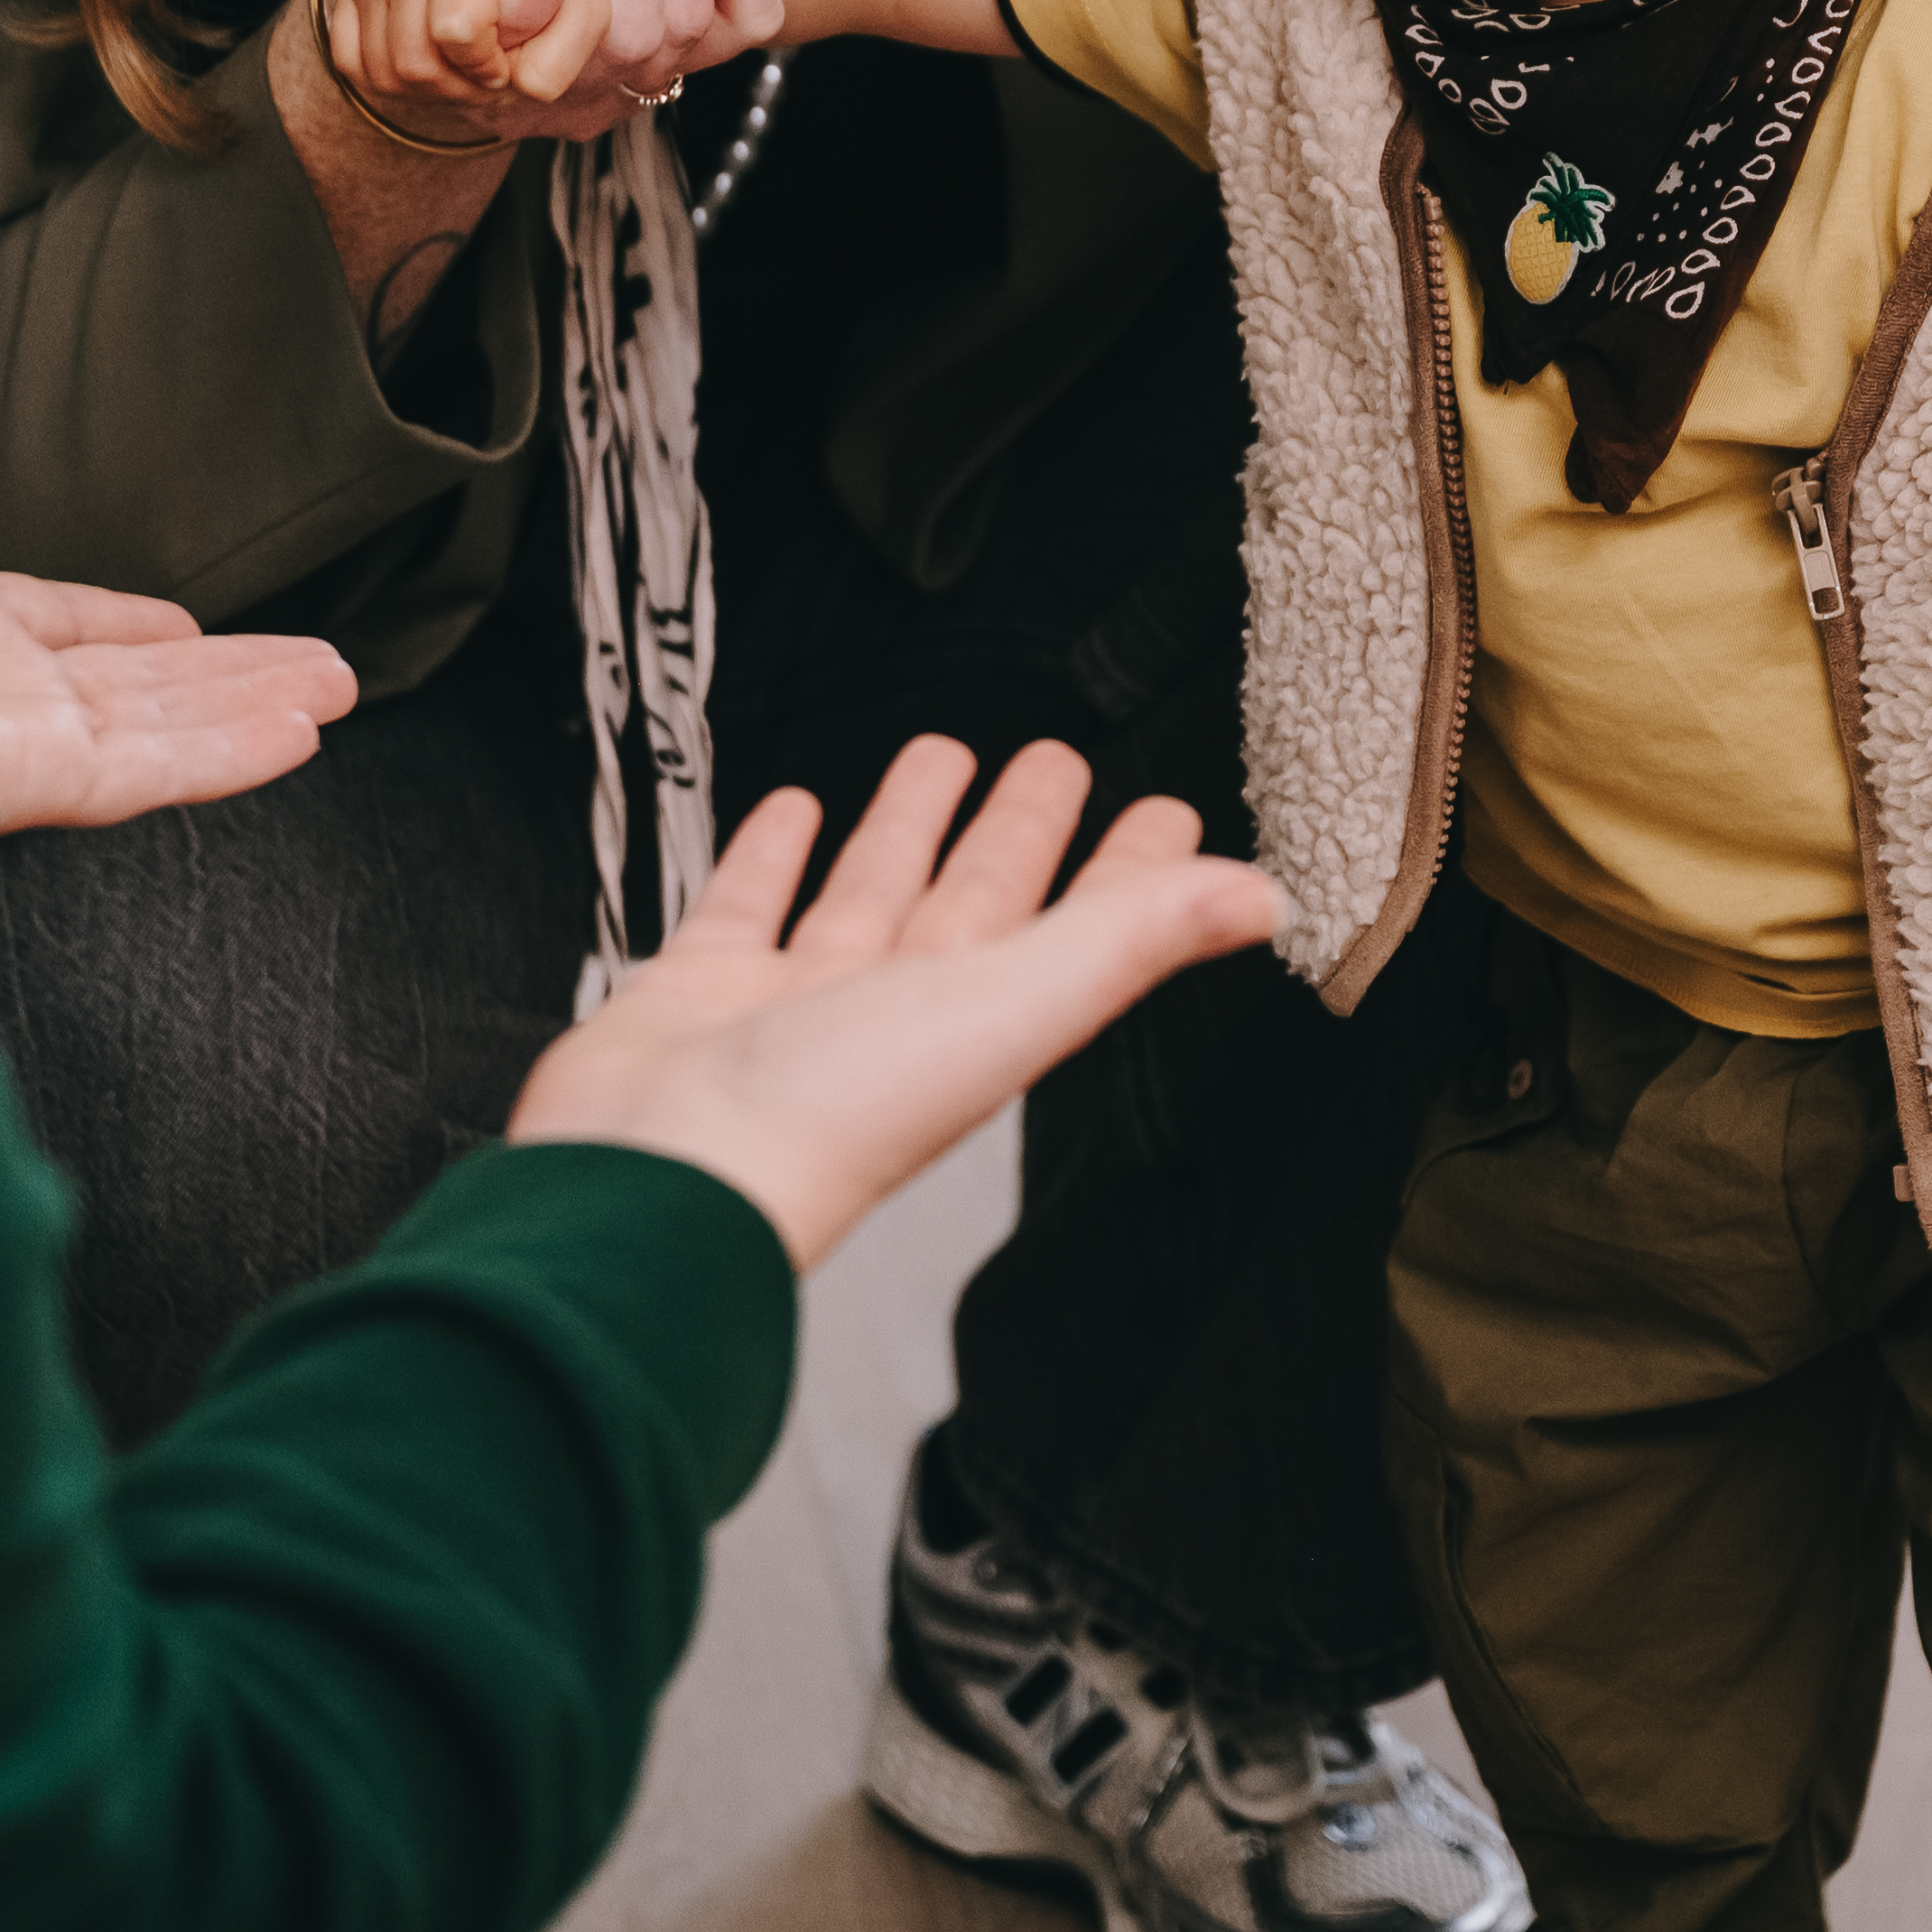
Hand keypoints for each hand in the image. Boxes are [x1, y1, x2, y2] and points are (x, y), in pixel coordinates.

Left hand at [0, 348, 356, 840]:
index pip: (43, 627)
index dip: (116, 621)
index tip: (182, 620)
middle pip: (132, 684)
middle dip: (225, 675)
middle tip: (319, 670)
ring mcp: (6, 742)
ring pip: (163, 726)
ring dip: (254, 705)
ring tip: (343, 691)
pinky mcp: (27, 779)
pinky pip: (152, 768)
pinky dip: (232, 751)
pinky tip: (306, 731)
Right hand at [505, 736, 1283, 1272]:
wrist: (664, 1178)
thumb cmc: (831, 1118)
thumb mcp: (1008, 1005)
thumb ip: (1130, 940)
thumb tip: (1267, 903)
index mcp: (980, 1021)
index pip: (1079, 929)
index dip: (1126, 874)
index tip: (1165, 816)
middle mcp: (896, 1015)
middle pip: (978, 902)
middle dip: (1021, 833)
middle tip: (1057, 760)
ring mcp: (797, 1006)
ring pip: (869, 894)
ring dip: (907, 828)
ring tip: (940, 752)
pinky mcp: (702, 995)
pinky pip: (748, 908)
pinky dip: (773, 858)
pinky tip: (794, 811)